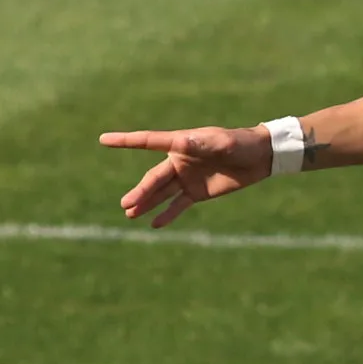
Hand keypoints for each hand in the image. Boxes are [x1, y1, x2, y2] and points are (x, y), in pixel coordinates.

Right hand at [100, 123, 274, 228]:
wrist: (259, 157)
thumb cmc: (240, 143)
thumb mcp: (223, 143)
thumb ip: (202, 144)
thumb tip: (181, 141)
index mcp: (180, 143)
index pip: (147, 141)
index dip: (125, 141)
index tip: (103, 139)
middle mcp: (178, 161)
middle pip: (154, 178)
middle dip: (141, 192)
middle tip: (126, 205)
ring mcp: (186, 178)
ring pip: (161, 193)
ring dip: (146, 204)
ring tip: (130, 214)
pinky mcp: (197, 193)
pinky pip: (178, 205)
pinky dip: (167, 215)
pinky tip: (154, 224)